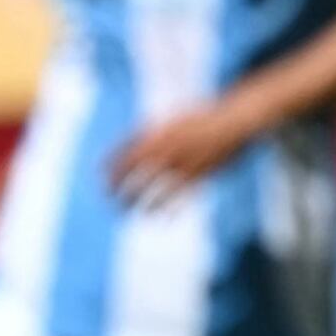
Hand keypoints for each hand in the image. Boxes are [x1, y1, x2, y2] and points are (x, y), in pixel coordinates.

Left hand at [109, 102, 259, 202]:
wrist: (234, 122)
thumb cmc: (203, 118)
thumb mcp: (172, 119)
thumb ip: (152, 132)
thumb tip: (132, 146)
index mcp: (157, 133)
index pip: (123, 151)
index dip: (109, 165)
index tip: (101, 175)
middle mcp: (165, 149)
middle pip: (132, 172)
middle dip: (116, 186)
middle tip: (108, 196)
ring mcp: (180, 164)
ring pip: (151, 190)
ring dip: (136, 202)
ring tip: (126, 210)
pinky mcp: (197, 177)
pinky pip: (177, 198)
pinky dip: (166, 209)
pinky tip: (159, 216)